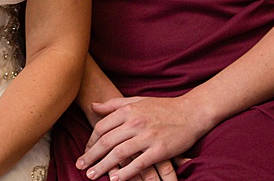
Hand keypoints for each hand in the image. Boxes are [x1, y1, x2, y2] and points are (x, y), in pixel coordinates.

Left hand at [79, 95, 212, 180]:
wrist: (192, 112)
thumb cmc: (163, 107)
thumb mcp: (138, 100)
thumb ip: (114, 104)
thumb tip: (93, 106)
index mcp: (129, 110)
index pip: (102, 127)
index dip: (90, 141)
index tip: (86, 151)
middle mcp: (136, 122)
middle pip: (106, 142)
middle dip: (91, 156)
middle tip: (81, 166)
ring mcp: (148, 136)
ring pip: (119, 154)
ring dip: (103, 166)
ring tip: (92, 176)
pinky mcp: (159, 150)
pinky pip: (138, 164)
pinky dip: (125, 173)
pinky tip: (115, 180)